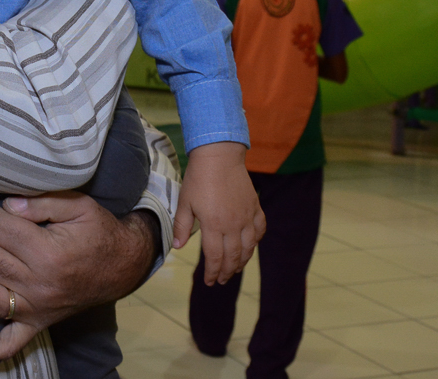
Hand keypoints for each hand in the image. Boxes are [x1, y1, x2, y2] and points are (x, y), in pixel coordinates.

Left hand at [0, 189, 157, 364]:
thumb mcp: (79, 205)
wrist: (124, 265)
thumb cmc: (99, 231)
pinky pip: (9, 343)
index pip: (1, 228)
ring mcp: (37, 308)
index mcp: (48, 254)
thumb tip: (6, 205)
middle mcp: (39, 285)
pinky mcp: (38, 323)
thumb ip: (42, 202)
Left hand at [175, 141, 264, 284]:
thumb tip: (178, 246)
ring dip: (242, 262)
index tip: (209, 281)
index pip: (214, 257)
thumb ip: (182, 226)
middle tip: (221, 280)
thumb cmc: (199, 178)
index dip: (211, 272)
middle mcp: (233, 225)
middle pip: (232, 257)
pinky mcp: (255, 208)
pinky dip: (255, 242)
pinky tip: (250, 246)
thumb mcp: (185, 202)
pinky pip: (259, 230)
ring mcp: (246, 217)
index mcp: (213, 225)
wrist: (219, 156)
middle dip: (226, 272)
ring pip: (248, 248)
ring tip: (234, 270)